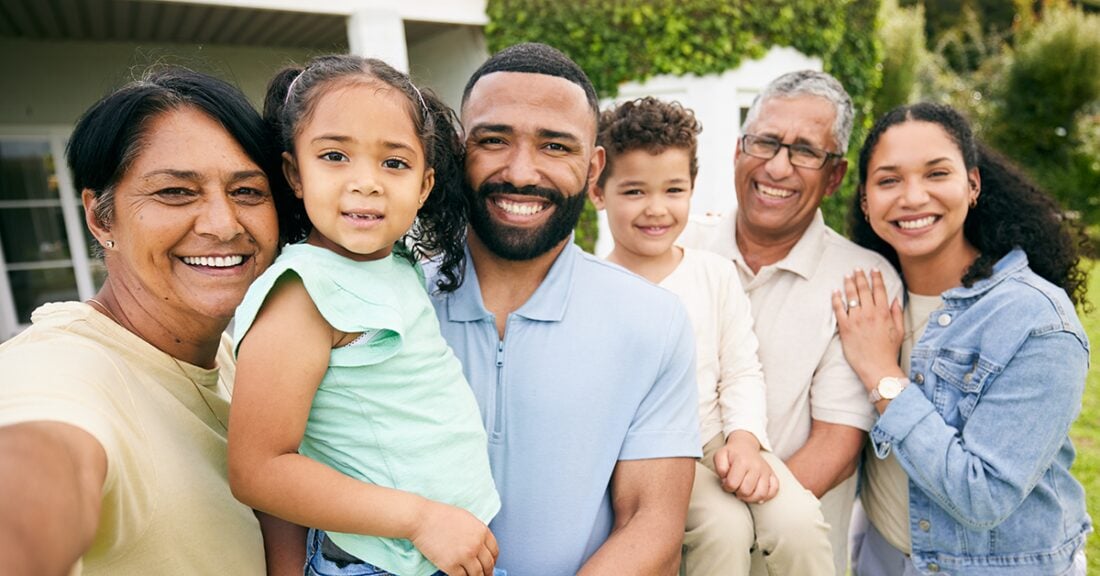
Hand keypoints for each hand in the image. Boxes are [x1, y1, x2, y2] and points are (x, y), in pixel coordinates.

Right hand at [409, 500, 497, 575]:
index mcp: (482, 531)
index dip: (493, 560)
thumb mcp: (466, 518)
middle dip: (488, 572)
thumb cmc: (440, 515)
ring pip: (477, 574)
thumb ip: (476, 532)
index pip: (494, 551)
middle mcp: (476, 545)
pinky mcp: (451, 565)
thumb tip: (480, 545)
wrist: (421, 519)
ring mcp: (465, 556)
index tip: (490, 565)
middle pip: (488, 565)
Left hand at [713, 430, 778, 502]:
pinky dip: (766, 496)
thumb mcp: (720, 456)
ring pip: (761, 494)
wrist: (745, 446)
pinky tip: (756, 494)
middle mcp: (756, 466)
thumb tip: (726, 480)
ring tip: (744, 493)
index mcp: (742, 461)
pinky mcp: (773, 475)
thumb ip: (720, 468)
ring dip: (750, 498)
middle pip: (746, 491)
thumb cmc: (731, 454)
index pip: (732, 484)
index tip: (726, 483)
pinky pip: (774, 491)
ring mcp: (766, 471)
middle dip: (737, 493)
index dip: (726, 487)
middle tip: (735, 487)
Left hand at [832, 268, 904, 386]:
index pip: (879, 290)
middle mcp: (870, 313)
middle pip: (863, 290)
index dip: (876, 277)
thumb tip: (896, 299)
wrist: (877, 368)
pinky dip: (836, 299)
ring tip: (847, 276)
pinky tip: (835, 292)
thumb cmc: (889, 352)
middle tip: (857, 269)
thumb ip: (897, 314)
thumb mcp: (899, 331)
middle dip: (860, 277)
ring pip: (851, 296)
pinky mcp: (845, 327)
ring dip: (848, 284)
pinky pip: (838, 309)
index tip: (873, 269)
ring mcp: (856, 319)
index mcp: (884, 313)